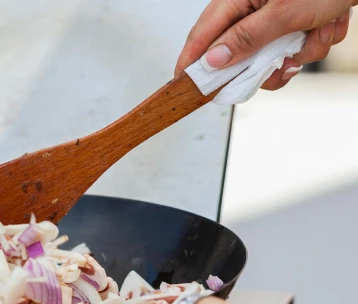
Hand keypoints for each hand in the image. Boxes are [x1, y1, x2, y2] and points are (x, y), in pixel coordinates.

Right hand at [175, 0, 355, 90]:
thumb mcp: (285, 11)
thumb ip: (246, 38)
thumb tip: (213, 61)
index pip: (202, 35)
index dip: (192, 62)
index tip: (185, 86)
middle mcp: (252, 8)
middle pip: (238, 54)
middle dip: (264, 64)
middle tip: (280, 65)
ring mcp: (274, 17)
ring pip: (270, 57)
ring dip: (298, 52)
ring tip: (318, 30)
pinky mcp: (294, 24)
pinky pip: (294, 50)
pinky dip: (315, 43)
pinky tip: (328, 24)